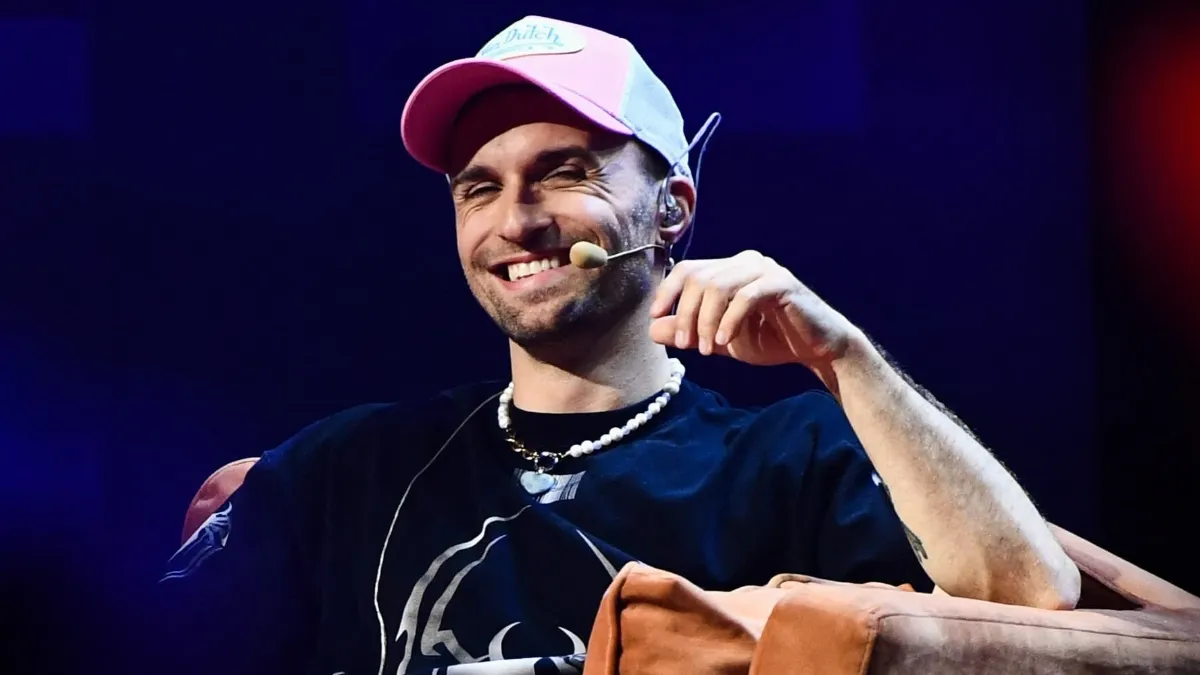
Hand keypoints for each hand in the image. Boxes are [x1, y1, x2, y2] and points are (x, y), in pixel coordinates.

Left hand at [648, 250, 857, 367]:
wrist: (816, 349)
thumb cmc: (770, 340)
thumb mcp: (719, 340)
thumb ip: (689, 333)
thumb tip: (652, 329)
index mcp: (729, 269)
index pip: (688, 270)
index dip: (667, 291)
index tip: (654, 317)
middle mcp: (745, 262)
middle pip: (698, 278)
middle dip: (685, 314)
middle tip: (685, 345)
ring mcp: (765, 269)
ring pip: (718, 285)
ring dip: (705, 320)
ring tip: (706, 349)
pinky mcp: (782, 283)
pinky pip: (745, 297)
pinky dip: (729, 321)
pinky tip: (724, 342)